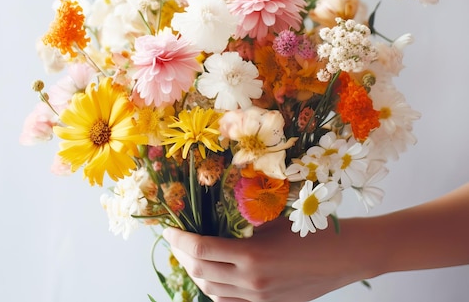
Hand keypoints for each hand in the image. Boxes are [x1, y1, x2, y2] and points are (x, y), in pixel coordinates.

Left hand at [163, 217, 372, 301]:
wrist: (348, 255)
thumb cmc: (312, 230)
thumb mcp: (272, 222)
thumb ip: (241, 228)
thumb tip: (213, 223)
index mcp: (252, 255)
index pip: (200, 249)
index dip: (178, 240)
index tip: (168, 230)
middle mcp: (251, 281)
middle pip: (200, 272)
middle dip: (182, 256)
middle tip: (176, 241)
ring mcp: (260, 298)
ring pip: (212, 291)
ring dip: (196, 274)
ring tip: (191, 257)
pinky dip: (215, 289)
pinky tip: (212, 275)